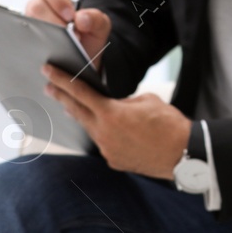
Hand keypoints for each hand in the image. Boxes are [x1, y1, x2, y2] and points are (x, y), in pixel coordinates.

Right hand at [26, 0, 111, 64]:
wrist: (85, 60)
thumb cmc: (89, 37)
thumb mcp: (100, 27)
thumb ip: (96, 18)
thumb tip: (80, 18)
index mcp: (55, 0)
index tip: (70, 16)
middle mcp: (39, 11)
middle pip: (35, 6)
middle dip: (52, 20)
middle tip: (68, 35)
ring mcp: (30, 27)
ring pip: (25, 24)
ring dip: (43, 35)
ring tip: (59, 47)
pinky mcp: (25, 44)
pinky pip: (21, 44)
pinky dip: (33, 49)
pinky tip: (47, 58)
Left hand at [41, 62, 188, 178]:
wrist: (183, 153)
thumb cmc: (169, 124)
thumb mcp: (147, 101)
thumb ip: (124, 102)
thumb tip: (116, 106)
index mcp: (110, 113)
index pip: (80, 92)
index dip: (62, 80)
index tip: (48, 72)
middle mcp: (103, 132)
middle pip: (77, 111)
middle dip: (62, 97)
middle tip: (49, 87)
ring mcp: (107, 149)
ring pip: (91, 129)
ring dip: (86, 117)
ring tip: (78, 107)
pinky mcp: (114, 160)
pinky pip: (105, 143)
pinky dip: (107, 134)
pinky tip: (119, 132)